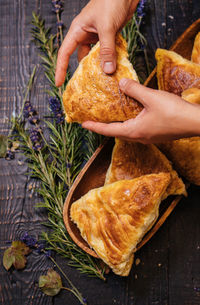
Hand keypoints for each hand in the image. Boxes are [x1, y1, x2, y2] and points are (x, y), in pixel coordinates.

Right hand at [55, 0, 139, 85]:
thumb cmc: (111, 1)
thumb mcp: (107, 27)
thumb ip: (107, 49)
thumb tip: (107, 71)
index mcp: (78, 30)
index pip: (65, 53)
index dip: (60, 69)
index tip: (58, 83)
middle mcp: (85, 35)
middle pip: (80, 58)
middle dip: (82, 72)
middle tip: (85, 87)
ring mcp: (97, 36)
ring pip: (94, 57)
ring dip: (99, 67)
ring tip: (102, 81)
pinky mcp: (108, 37)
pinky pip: (106, 53)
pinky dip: (109, 61)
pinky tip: (113, 69)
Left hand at [82, 78, 199, 143]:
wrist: (196, 123)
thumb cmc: (174, 112)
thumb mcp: (151, 97)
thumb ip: (134, 89)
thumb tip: (120, 83)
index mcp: (134, 131)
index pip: (108, 130)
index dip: (95, 126)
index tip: (83, 124)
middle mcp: (139, 137)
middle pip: (116, 133)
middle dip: (103, 127)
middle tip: (93, 120)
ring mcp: (148, 137)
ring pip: (126, 132)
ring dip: (116, 126)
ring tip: (108, 118)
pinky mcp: (155, 134)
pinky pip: (136, 129)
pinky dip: (128, 123)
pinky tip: (130, 115)